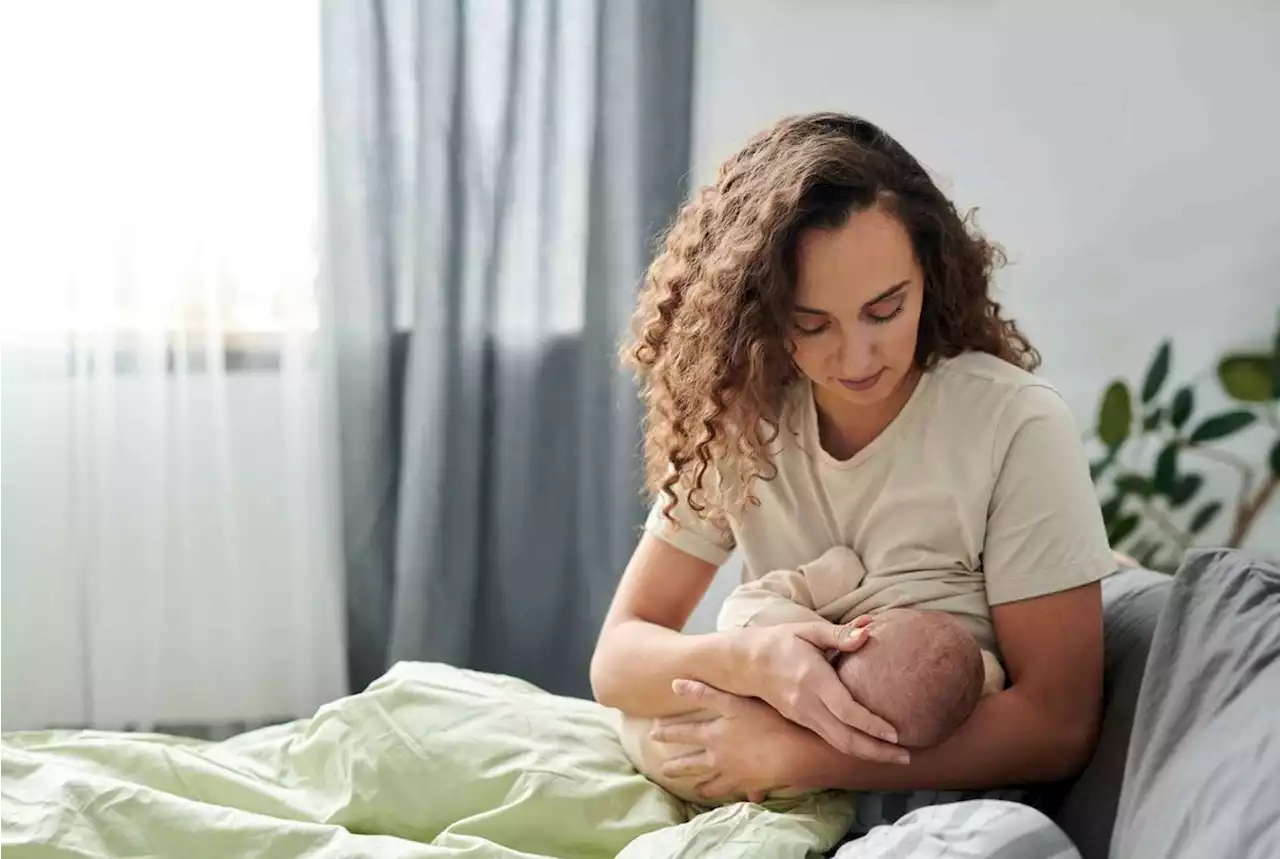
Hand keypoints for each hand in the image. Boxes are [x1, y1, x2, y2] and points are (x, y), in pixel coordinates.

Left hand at [652, 680, 812, 802]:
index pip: (683, 734)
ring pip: (713, 784)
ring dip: (703, 787)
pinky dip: (741, 794)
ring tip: (696, 790)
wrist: (793, 752)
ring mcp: (734, 775)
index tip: (653, 734)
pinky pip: (742, 792)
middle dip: (677, 767)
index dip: (667, 733)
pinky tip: (746, 798)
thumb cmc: (765, 721)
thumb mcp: (733, 701)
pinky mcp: (752, 785)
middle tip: (664, 771)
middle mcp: (718, 759)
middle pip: (692, 764)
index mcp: (712, 736)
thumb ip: (703, 692)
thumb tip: (674, 684)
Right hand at [735, 618, 907, 764]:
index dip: (872, 725)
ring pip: (838, 744)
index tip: (896, 734)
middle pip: (845, 738)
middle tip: (906, 757)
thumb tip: (868, 631)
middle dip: (877, 751)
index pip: (846, 710)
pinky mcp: (802, 722)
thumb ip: (840, 634)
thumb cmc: (781, 641)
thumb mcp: (809, 630)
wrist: (746, 662)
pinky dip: (853, 747)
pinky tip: (872, 747)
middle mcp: (807, 704)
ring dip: (868, 754)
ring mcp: (803, 717)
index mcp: (812, 680)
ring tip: (896, 757)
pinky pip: (831, 739)